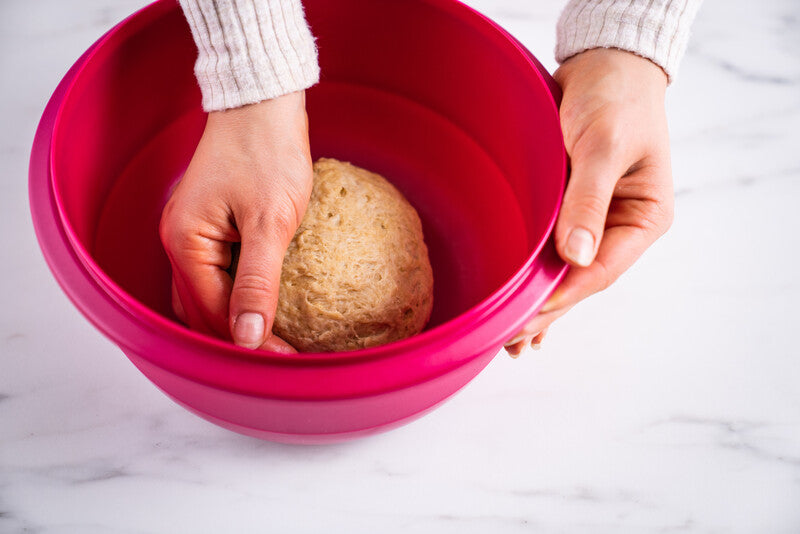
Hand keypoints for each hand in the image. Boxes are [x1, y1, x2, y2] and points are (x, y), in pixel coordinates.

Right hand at [159, 91, 312, 351]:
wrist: (262, 104)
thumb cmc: (268, 153)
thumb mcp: (271, 222)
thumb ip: (257, 282)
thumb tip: (247, 338)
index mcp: (186, 244)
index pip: (215, 314)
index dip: (252, 342)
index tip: (289, 359)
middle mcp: (179, 243)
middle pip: (202, 312)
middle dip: (239, 338)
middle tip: (284, 356)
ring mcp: (191, 235)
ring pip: (205, 297)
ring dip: (234, 320)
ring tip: (273, 338)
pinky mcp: (208, 227)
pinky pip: (214, 275)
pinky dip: (234, 295)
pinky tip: (261, 302)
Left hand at [505, 48, 673, 356]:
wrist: (603, 64)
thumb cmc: (613, 98)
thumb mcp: (604, 145)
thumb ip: (588, 198)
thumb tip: (575, 255)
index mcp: (644, 218)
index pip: (602, 269)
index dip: (564, 295)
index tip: (529, 316)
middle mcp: (620, 225)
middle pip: (582, 278)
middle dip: (549, 309)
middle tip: (511, 341)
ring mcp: (595, 219)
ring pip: (566, 269)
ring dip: (540, 299)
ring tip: (512, 338)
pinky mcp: (570, 208)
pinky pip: (552, 248)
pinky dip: (535, 272)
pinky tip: (520, 299)